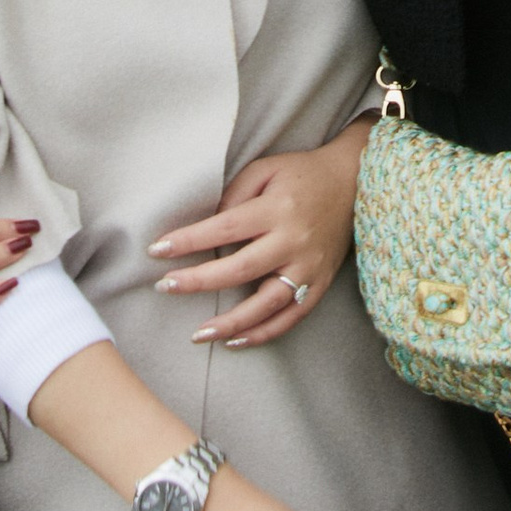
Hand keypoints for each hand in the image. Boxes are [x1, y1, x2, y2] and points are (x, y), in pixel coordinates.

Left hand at [150, 123, 367, 347]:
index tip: (157, 250)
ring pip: (267, 304)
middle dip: (198, 281)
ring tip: (198, 334)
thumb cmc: (301, 174)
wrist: (354, 182)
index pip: (224, 229)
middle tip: (165, 287)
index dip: (188, 241)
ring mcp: (309, 266)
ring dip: (231, 322)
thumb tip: (206, 228)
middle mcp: (293, 241)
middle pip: (239, 269)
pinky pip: (292, 316)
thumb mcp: (265, 169)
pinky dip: (264, 333)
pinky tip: (236, 341)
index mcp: (277, 209)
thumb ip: (234, 195)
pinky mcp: (320, 283)